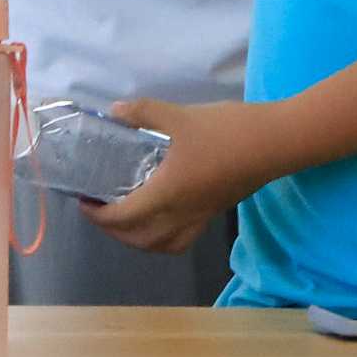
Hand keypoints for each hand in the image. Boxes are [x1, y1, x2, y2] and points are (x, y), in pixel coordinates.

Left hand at [83, 97, 295, 255]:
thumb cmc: (225, 131)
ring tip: (125, 216)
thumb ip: (142, 113)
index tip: (84, 200)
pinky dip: (162, 238)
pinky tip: (159, 216)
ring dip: (137, 239)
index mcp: (166, 194)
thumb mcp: (178, 115)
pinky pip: (182, 239)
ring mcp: (201, 216)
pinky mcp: (215, 212)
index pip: (123, 218)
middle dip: (113, 231)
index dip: (98, 215)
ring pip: (162, 245)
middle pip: (139, 240)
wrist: (273, 142)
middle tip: (99, 208)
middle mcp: (182, 214)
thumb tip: (115, 111)